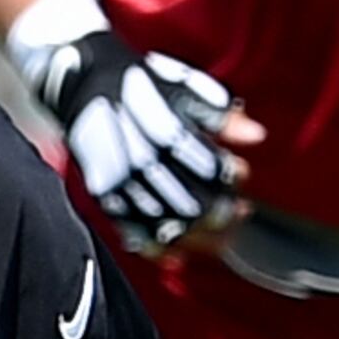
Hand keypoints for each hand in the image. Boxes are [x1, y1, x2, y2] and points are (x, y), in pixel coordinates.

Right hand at [19, 26, 262, 255]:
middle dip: (220, 216)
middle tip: (236, 215)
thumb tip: (256, 136)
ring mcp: (123, 183)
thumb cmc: (138, 83)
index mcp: (168, 134)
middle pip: (193, 206)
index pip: (212, 171)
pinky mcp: (105, 194)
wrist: (82, 80)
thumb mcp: (183, 87)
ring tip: (217, 240)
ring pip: (166, 225)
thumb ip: (220, 115)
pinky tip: (174, 258)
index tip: (239, 175)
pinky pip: (130, 231)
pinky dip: (155, 249)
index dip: (232, 178)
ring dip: (196, 238)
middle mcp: (146, 163)